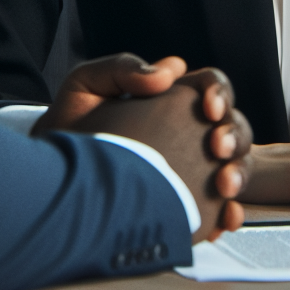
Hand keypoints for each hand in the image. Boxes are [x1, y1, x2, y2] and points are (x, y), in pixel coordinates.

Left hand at [32, 53, 252, 240]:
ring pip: (236, 164)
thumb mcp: (88, 84)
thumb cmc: (71, 123)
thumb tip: (169, 72)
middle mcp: (189, 131)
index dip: (220, 93)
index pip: (211, 86)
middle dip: (234, 135)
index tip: (208, 109)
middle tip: (217, 147)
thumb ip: (124, 67)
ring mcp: (192, 168)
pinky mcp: (188, 204)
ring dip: (239, 173)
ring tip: (223, 185)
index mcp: (172, 98)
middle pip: (234, 125)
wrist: (51, 175)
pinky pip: (219, 210)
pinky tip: (220, 222)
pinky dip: (228, 215)